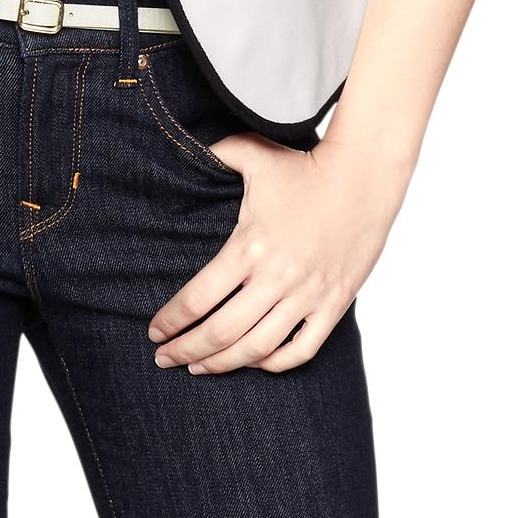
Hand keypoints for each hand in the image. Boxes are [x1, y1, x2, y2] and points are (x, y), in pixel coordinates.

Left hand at [146, 131, 410, 373]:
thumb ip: (214, 155)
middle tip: (164, 358)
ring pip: (258, 348)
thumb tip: (185, 149)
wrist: (362, 178)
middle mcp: (276, 277)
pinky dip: (275, 363)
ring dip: (223, 364)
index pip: (199, 298)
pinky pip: (302, 349)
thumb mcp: (252, 153)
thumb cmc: (304, 166)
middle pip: (222, 332)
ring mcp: (307, 295)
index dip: (172, 320)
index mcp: (249, 246)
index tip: (155, 331)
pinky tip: (255, 362)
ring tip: (199, 367)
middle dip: (187, 350)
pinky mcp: (334, 304)